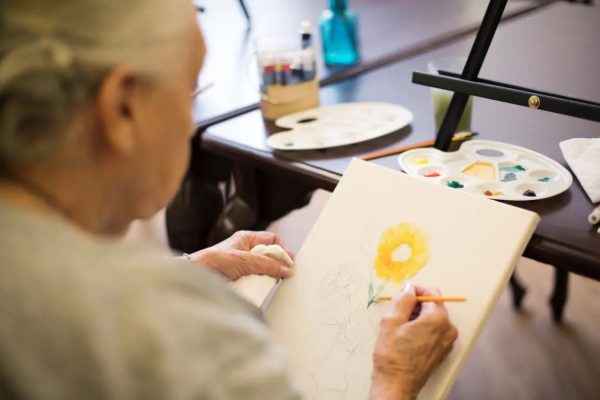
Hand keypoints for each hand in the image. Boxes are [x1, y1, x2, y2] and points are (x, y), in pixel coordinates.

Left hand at [189, 231, 293, 279]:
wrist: (195, 276)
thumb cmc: (212, 261)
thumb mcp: (244, 260)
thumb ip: (266, 264)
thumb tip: (285, 269)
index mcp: (246, 239)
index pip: (272, 240)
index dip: (282, 249)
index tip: (289, 261)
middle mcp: (245, 251)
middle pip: (270, 256)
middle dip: (276, 264)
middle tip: (283, 273)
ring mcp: (243, 265)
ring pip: (264, 270)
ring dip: (268, 276)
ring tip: (271, 281)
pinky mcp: (239, 279)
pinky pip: (255, 280)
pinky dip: (259, 284)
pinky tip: (261, 288)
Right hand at [369, 285, 457, 399]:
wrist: (396, 384)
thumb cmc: (393, 355)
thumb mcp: (392, 321)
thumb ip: (402, 300)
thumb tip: (409, 289)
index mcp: (437, 319)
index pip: (431, 293)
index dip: (415, 290)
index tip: (402, 294)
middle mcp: (447, 329)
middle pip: (433, 306)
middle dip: (416, 304)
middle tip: (397, 311)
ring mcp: (447, 342)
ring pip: (433, 319)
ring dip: (418, 317)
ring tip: (400, 326)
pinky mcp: (442, 351)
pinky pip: (434, 331)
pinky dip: (422, 328)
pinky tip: (407, 337)